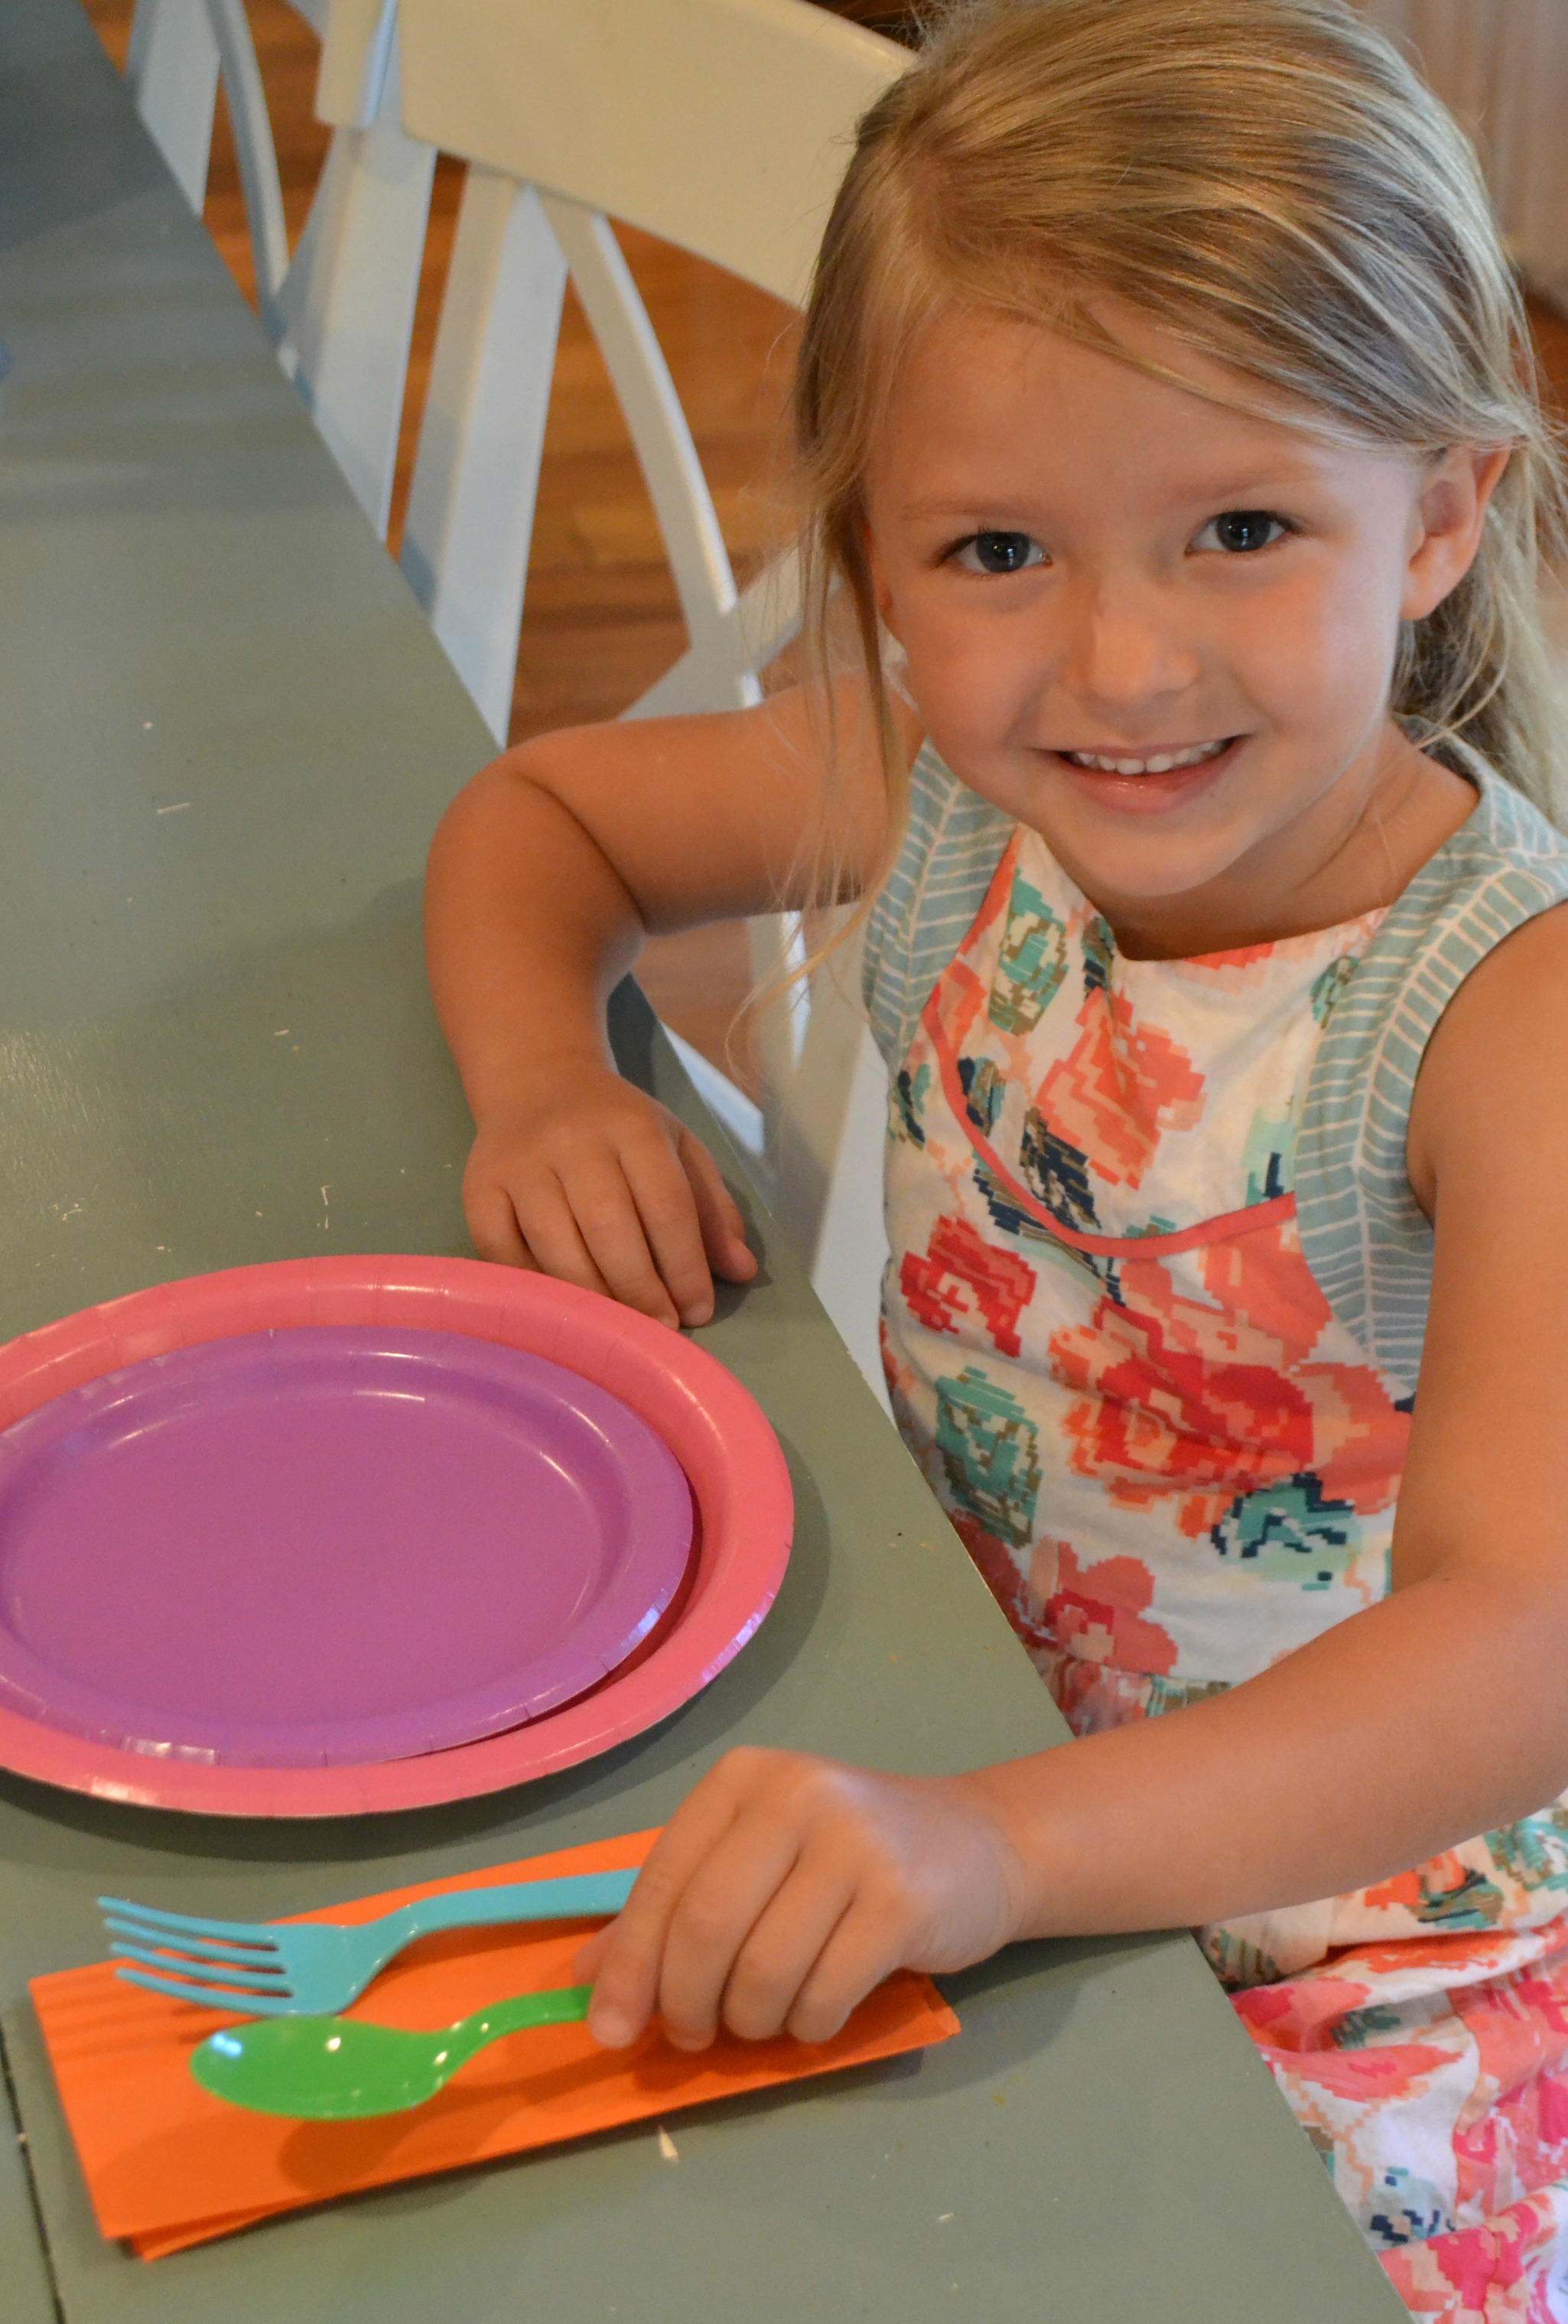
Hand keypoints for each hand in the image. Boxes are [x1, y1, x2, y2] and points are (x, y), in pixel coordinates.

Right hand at [463, 1064, 756, 1327]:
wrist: (537, 1083)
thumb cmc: (618, 1128)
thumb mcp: (678, 1148)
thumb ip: (712, 1208)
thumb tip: (743, 1271)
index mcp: (633, 1128)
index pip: (667, 1205)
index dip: (686, 1266)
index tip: (699, 1310)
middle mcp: (573, 1141)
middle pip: (609, 1227)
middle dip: (641, 1289)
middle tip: (661, 1328)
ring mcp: (520, 1164)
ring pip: (555, 1245)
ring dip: (593, 1297)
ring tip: (618, 1328)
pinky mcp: (479, 1187)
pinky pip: (502, 1252)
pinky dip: (535, 1287)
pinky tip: (563, 1308)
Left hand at [575, 1746, 1028, 2049]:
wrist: (976, 1846)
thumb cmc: (846, 1860)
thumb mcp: (754, 1863)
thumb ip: (673, 1912)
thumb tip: (586, 1980)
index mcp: (743, 1780)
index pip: (663, 1880)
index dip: (628, 1965)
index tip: (609, 2030)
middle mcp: (796, 1794)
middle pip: (705, 1926)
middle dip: (685, 2003)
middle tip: (693, 2035)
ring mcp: (855, 1842)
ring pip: (763, 1970)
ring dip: (751, 2022)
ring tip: (765, 2018)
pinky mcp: (903, 1898)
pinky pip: (824, 1993)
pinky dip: (808, 2024)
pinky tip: (818, 2011)